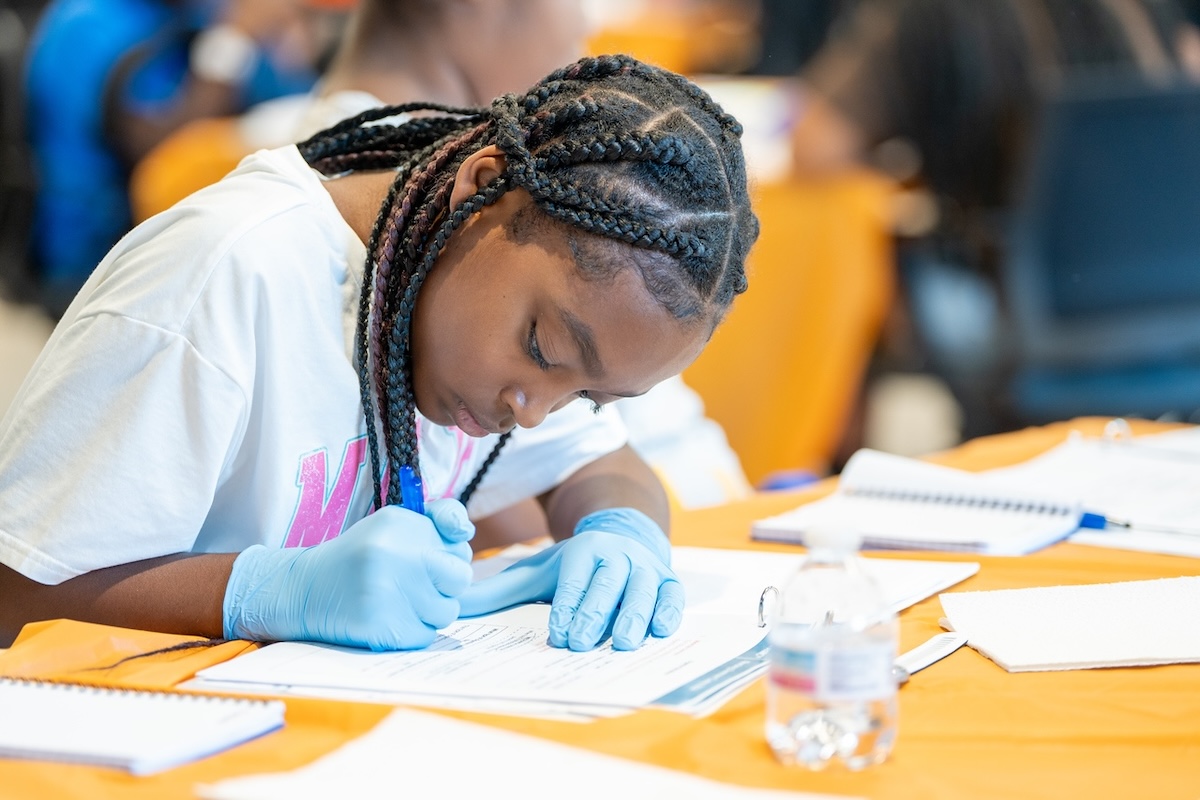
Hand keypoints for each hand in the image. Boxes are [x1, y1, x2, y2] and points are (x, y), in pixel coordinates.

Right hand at [223, 498, 474, 650]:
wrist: (307, 590)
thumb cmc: (362, 555)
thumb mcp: (395, 523)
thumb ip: (439, 519)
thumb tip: (465, 531)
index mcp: (398, 526)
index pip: (460, 550)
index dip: (448, 559)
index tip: (427, 560)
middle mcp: (393, 557)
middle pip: (460, 581)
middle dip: (445, 585)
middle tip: (417, 583)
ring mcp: (387, 595)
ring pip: (446, 612)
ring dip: (430, 610)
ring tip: (399, 600)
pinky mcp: (381, 629)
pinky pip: (426, 635)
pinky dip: (413, 631)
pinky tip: (389, 618)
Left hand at [459, 508, 683, 650]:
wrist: (625, 537)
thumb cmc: (576, 566)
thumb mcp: (537, 572)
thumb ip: (498, 592)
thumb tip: (453, 606)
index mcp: (583, 549)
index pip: (574, 578)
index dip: (567, 604)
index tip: (558, 633)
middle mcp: (617, 554)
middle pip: (607, 584)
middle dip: (595, 613)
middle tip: (582, 642)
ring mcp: (646, 567)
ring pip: (642, 589)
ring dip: (634, 615)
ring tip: (624, 643)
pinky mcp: (670, 581)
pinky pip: (673, 595)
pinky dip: (668, 611)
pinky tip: (660, 631)